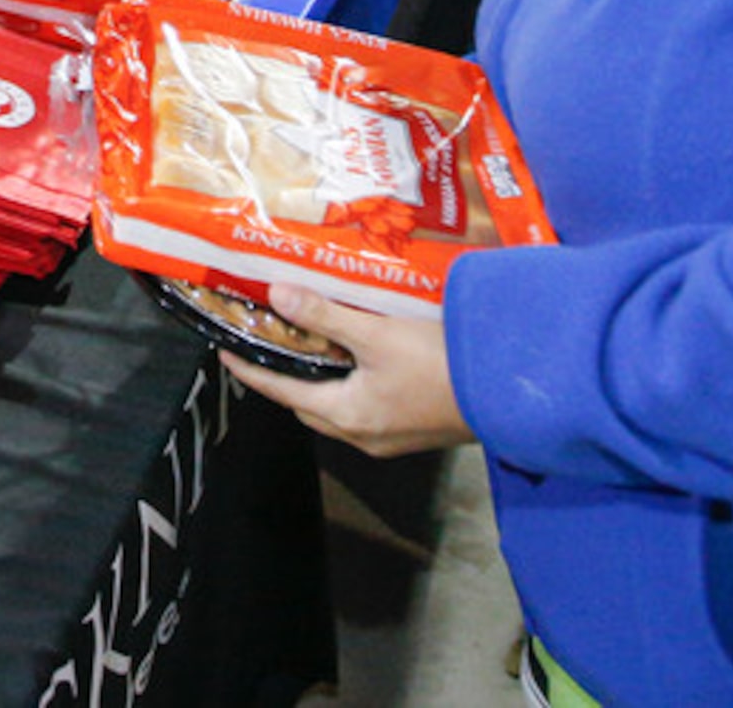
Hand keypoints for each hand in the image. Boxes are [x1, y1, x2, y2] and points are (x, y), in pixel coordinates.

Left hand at [220, 285, 473, 456]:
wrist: (508, 394)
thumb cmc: (439, 367)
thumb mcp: (377, 334)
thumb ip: (325, 316)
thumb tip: (275, 293)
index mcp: (347, 415)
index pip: (280, 392)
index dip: (249, 371)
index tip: (224, 352)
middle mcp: (363, 435)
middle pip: (308, 406)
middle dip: (283, 378)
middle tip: (268, 342)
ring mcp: (392, 438)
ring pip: (339, 409)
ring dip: (320, 382)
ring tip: (311, 344)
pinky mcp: (415, 430)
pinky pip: (366, 409)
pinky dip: (350, 386)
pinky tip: (361, 359)